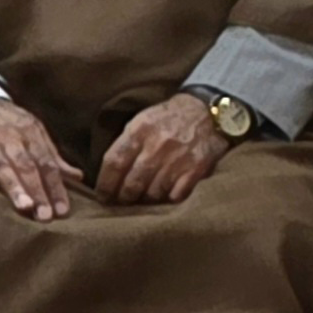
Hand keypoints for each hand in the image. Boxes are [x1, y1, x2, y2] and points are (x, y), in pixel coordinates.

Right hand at [0, 98, 86, 220]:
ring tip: (24, 207)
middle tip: (47, 216)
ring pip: (3, 165)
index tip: (64, 211)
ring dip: (14, 186)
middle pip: (28, 167)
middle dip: (39, 192)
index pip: (48, 165)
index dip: (56, 188)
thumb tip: (78, 177)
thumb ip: (52, 156)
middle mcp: (12, 138)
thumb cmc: (3, 122)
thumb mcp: (31, 132)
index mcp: (32, 136)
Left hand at [95, 91, 233, 205]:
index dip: (105, 185)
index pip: (114, 163)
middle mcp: (158, 144)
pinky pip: (176, 195)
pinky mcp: (198, 167)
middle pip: (132, 183)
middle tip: (122, 202)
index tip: (103, 196)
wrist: (209, 109)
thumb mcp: (143, 120)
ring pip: (153, 193)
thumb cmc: (170, 117)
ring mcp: (179, 157)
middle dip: (123, 197)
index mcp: (140, 129)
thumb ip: (127, 143)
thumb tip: (109, 175)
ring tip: (144, 200)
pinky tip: (166, 196)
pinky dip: (168, 199)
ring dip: (146, 200)